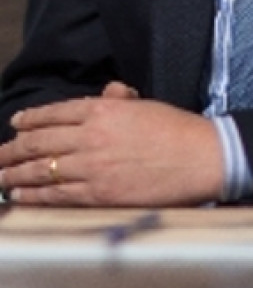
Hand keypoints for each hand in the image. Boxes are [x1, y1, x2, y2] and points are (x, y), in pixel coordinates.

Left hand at [0, 93, 224, 206]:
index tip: (17, 123)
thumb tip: (108, 92)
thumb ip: (119, 99)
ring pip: (42, 169)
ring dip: (15, 173)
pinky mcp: (98, 193)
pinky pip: (56, 194)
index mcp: (103, 109)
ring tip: (0, 177)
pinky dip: (33, 195)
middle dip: (13, 149)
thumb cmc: (175, 128)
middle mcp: (91, 135)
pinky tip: (20, 196)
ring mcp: (92, 166)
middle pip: (40, 141)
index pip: (55, 112)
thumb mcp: (144, 105)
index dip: (31, 119)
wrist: (198, 157)